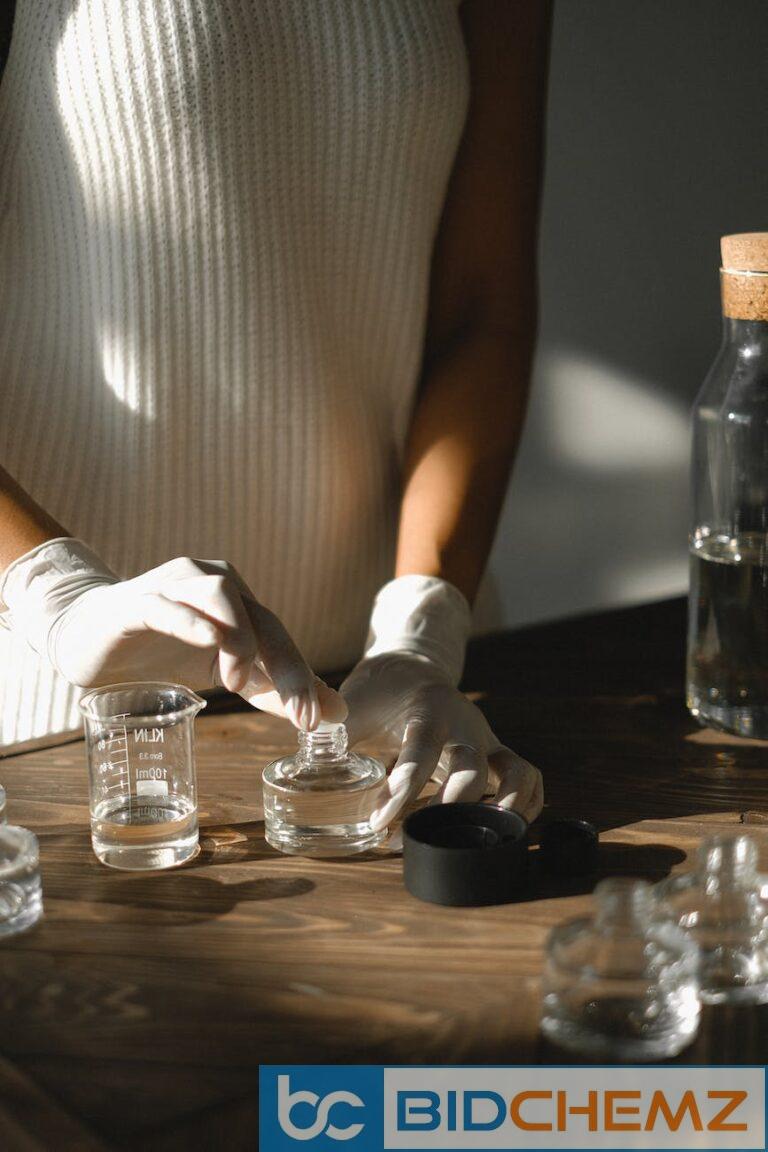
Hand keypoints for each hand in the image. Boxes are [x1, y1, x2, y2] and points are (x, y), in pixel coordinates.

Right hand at [0, 540, 344, 729]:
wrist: (87, 635)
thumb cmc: (161, 650)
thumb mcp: (224, 674)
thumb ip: (274, 691)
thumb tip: (334, 712)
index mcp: (238, 600)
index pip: (279, 636)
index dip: (301, 677)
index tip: (317, 720)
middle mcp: (212, 582)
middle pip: (260, 618)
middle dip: (285, 666)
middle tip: (298, 711)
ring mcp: (173, 587)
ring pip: (220, 596)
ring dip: (239, 639)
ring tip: (237, 683)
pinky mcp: (136, 601)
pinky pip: (167, 604)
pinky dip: (190, 621)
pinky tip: (207, 641)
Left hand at [341, 651, 542, 844]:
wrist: (410, 669)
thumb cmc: (377, 693)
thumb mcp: (353, 706)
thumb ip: (333, 734)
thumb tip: (307, 765)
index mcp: (428, 706)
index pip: (422, 746)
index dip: (404, 787)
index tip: (379, 820)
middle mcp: (465, 722)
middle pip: (472, 765)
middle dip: (449, 808)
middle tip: (417, 839)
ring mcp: (485, 739)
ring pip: (515, 771)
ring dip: (503, 809)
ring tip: (476, 843)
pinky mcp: (495, 755)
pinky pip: (527, 777)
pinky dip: (524, 805)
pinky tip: (499, 832)